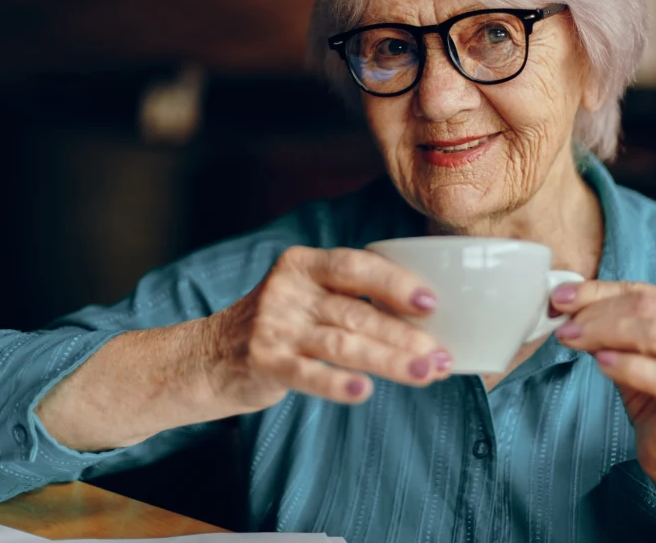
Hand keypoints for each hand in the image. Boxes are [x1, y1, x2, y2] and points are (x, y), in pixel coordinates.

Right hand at [204, 246, 451, 412]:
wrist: (211, 356)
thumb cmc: (282, 325)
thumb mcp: (309, 296)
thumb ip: (353, 299)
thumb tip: (428, 321)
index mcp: (305, 264)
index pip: (356, 266)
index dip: (395, 282)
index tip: (431, 303)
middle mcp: (289, 289)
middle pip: (358, 312)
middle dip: (406, 336)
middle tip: (443, 357)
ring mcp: (274, 325)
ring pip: (342, 343)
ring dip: (390, 360)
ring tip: (427, 374)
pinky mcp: (264, 360)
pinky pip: (307, 373)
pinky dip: (337, 383)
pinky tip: (364, 392)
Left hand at [550, 281, 655, 488]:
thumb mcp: (632, 355)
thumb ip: (610, 327)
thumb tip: (568, 303)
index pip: (646, 293)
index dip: (600, 292)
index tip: (562, 297)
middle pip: (649, 309)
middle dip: (598, 313)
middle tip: (564, 324)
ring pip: (653, 335)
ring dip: (604, 334)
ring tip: (573, 341)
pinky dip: (625, 365)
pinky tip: (601, 364)